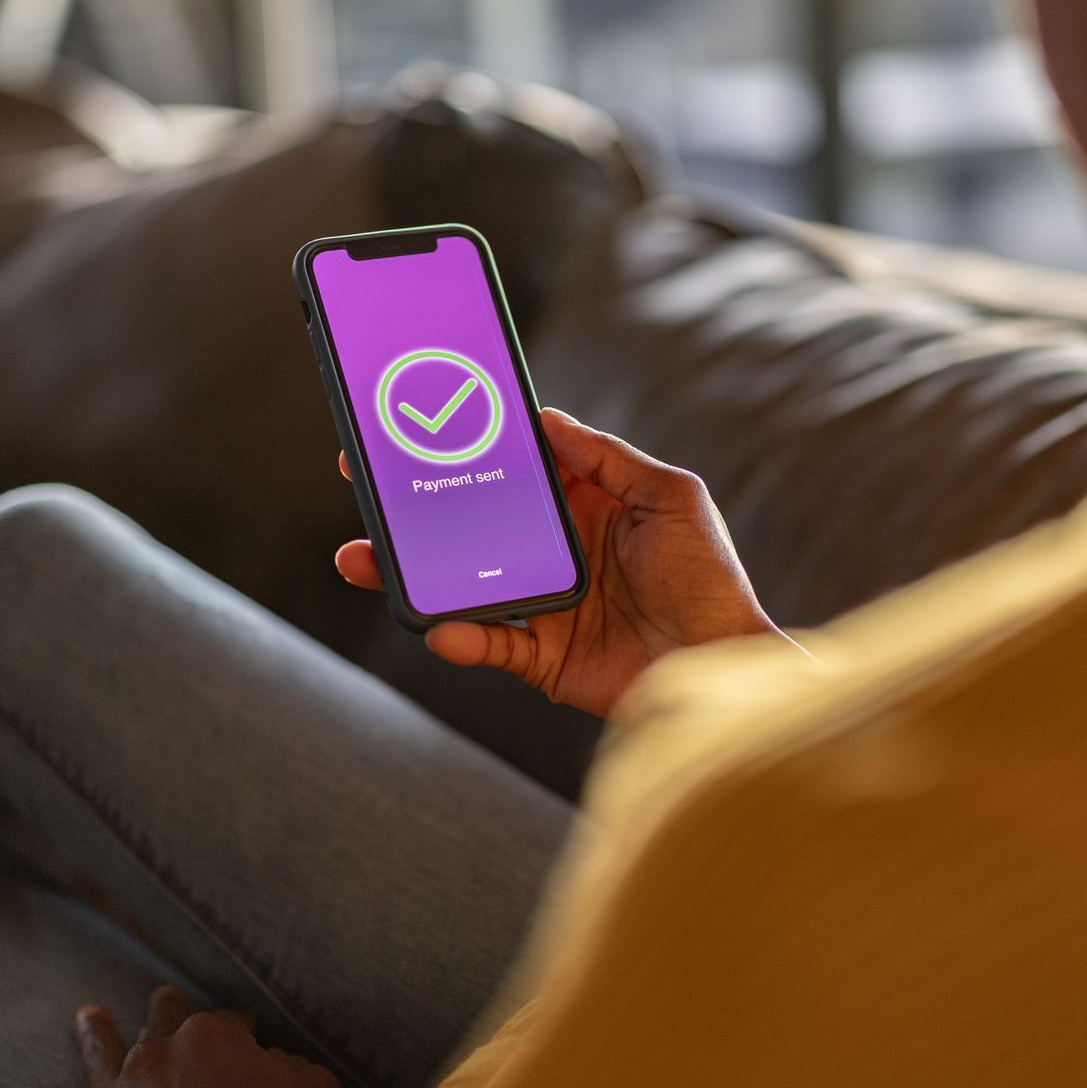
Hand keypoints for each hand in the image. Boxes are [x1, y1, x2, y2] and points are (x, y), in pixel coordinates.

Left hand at [16, 987, 343, 1087]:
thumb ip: (298, 1069)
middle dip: (166, 1009)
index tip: (254, 1047)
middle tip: (164, 997)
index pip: (231, 1024)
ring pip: (99, 1056)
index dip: (245, 1036)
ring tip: (86, 1016)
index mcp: (211, 1039)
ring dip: (92, 1034)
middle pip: (162, 1023)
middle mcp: (157, 1059)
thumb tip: (279, 1065)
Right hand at [337, 409, 790, 716]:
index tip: (417, 422)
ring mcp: (544, 607)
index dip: (467, 447)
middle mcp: (557, 554)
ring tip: (360, 556)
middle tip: (361, 479)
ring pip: (460, 583)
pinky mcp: (543, 659)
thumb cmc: (710, 580)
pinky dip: (460, 636)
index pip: (513, 471)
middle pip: (471, 524)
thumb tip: (545, 420)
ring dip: (410, 571)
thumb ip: (608, 458)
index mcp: (586, 508)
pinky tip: (438, 625)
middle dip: (415, 505)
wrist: (725, 667)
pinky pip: (488, 644)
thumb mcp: (671, 496)